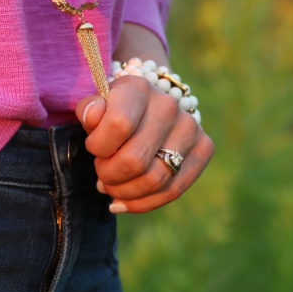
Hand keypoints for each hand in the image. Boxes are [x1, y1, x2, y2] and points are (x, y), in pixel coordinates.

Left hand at [75, 74, 213, 212]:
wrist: (150, 107)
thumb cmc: (115, 111)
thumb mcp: (97, 106)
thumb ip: (88, 110)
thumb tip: (93, 115)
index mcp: (139, 88)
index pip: (118, 125)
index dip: (99, 146)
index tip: (93, 148)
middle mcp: (168, 105)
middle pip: (135, 160)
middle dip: (109, 174)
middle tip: (102, 172)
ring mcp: (190, 127)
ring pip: (153, 180)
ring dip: (123, 192)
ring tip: (111, 187)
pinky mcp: (204, 148)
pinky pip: (172, 190)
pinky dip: (142, 203)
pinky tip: (122, 202)